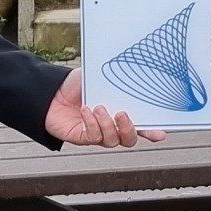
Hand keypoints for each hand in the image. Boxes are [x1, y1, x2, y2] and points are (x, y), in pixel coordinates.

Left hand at [45, 67, 162, 148]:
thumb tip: (133, 69)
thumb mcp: (99, 77)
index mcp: (120, 113)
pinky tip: (85, 110)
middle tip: (122, 114)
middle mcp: (110, 127)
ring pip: (112, 140)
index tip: (161, 133)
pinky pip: (92, 137)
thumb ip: (115, 78)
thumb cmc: (76, 84)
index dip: (152, 132)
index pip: (141, 126)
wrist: (50, 90)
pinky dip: (91, 124)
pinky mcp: (81, 138)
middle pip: (129, 139)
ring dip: (106, 124)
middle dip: (129, 130)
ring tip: (98, 107)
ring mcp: (97, 134)